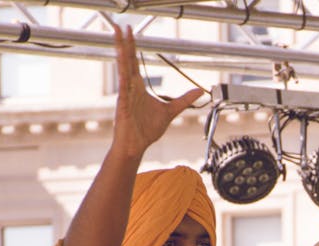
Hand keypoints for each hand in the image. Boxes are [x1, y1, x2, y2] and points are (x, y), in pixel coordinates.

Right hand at [110, 25, 202, 159]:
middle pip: (127, 60)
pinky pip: (123, 85)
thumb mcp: (170, 111)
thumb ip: (184, 100)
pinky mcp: (123, 104)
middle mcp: (130, 87)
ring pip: (123, 68)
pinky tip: (121, 61)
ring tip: (118, 35)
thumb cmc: (147, 130)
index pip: (135, 62)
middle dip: (125, 43)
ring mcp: (125, 94)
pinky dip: (123, 73)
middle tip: (123, 26)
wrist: (136, 146)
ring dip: (121, 51)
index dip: (133, 47)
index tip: (132, 32)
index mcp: (138, 87)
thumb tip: (200, 91)